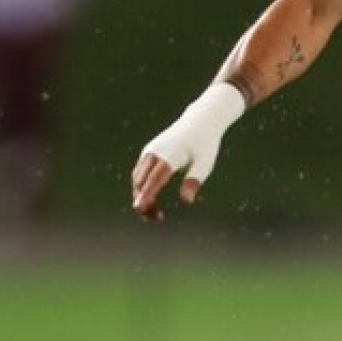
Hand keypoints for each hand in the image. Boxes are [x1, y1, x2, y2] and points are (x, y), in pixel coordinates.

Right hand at [130, 83, 245, 220]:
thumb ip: (194, 181)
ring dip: (141, 196)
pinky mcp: (148, 152)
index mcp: (169, 156)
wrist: (200, 121)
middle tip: (158, 219)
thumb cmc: (205, 144)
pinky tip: (152, 198)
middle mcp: (154, 153)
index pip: (154, 179)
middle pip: (140, 182)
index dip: (146, 195)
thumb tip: (187, 201)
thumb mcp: (204, 164)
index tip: (139, 209)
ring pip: (137, 179)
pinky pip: (139, 173)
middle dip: (144, 202)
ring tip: (157, 214)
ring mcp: (149, 152)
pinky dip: (142, 187)